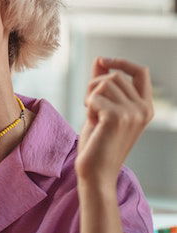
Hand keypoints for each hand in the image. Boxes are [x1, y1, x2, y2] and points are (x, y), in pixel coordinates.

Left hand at [75, 57, 153, 185]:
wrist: (96, 172)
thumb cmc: (98, 141)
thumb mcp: (102, 108)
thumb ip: (103, 85)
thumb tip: (100, 60)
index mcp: (145, 107)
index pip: (141, 72)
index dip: (121, 62)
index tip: (103, 61)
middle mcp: (144, 109)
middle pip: (114, 76)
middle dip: (94, 86)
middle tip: (90, 106)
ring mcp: (133, 113)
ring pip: (103, 84)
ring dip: (90, 96)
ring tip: (93, 116)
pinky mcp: (117, 117)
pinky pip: (94, 96)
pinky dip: (87, 107)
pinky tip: (93, 123)